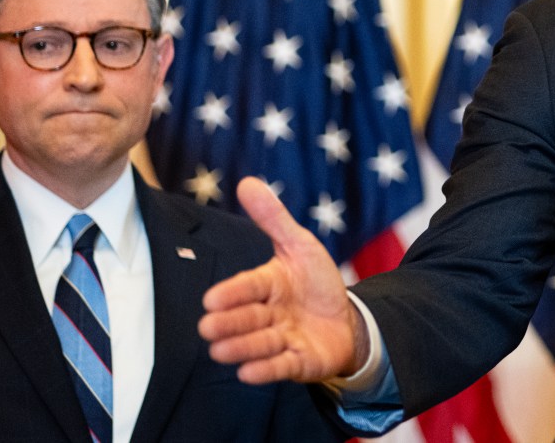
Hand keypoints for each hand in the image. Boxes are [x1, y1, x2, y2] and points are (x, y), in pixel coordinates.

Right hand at [199, 177, 369, 383]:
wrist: (346, 319)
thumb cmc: (315, 282)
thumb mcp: (300, 245)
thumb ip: (273, 218)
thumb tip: (246, 181)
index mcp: (268, 284)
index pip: (248, 286)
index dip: (232, 293)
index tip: (211, 299)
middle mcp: (271, 314)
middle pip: (249, 317)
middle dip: (230, 322)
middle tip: (208, 327)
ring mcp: (283, 339)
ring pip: (260, 343)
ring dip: (241, 347)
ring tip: (220, 350)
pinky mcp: (298, 362)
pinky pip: (282, 366)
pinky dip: (266, 370)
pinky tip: (248, 372)